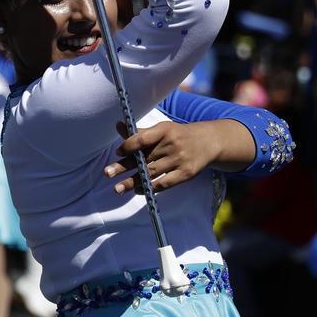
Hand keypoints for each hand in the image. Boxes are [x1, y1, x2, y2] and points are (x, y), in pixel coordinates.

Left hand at [104, 121, 219, 194]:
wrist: (209, 141)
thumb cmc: (178, 135)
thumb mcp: (163, 129)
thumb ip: (140, 132)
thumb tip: (118, 125)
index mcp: (164, 130)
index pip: (142, 139)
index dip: (128, 146)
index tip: (118, 152)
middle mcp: (172, 144)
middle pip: (143, 158)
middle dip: (124, 167)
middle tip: (107, 173)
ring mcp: (179, 160)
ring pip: (151, 173)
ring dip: (133, 182)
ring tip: (118, 189)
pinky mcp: (186, 173)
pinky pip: (165, 183)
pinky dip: (151, 187)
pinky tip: (139, 190)